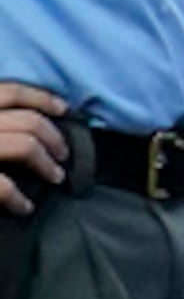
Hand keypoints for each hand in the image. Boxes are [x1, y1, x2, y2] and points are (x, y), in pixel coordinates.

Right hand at [0, 79, 63, 215]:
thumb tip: (27, 120)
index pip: (8, 91)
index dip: (40, 98)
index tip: (64, 109)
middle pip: (26, 120)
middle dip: (55, 138)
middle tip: (64, 156)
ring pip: (24, 145)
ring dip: (47, 164)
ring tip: (55, 177)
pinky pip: (2, 185)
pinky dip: (18, 198)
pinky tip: (25, 207)